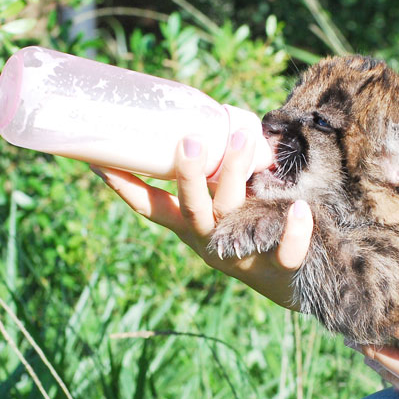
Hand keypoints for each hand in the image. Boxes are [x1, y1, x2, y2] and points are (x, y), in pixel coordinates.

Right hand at [91, 131, 312, 307]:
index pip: (149, 207)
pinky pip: (286, 252)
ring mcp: (243, 255)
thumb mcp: (222, 204)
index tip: (98, 160)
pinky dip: (294, 231)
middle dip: (187, 176)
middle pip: (192, 209)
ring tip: (243, 138)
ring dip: (234, 176)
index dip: (123, 186)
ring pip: (233, 215)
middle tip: (188, 141)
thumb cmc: (248, 229)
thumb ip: (214, 172)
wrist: (287, 284)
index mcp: (190, 227)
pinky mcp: (280, 268)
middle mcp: (210, 241)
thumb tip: (212, 114)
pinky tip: (301, 209)